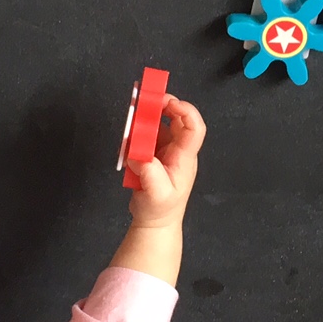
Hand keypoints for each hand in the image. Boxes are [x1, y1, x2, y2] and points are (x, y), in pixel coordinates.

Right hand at [129, 95, 204, 229]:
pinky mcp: (153, 154)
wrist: (154, 222)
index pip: (194, 128)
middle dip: (162, 106)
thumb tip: (138, 154)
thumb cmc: (160, 210)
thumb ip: (149, 173)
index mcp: (184, 158)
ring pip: (160, 125)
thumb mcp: (157, 194)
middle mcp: (177, 150)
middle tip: (144, 99)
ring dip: (146, 118)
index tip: (167, 103)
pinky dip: (137, 132)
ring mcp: (166, 151)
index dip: (185, 111)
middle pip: (177, 120)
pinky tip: (128, 137)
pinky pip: (146, 136)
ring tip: (133, 114)